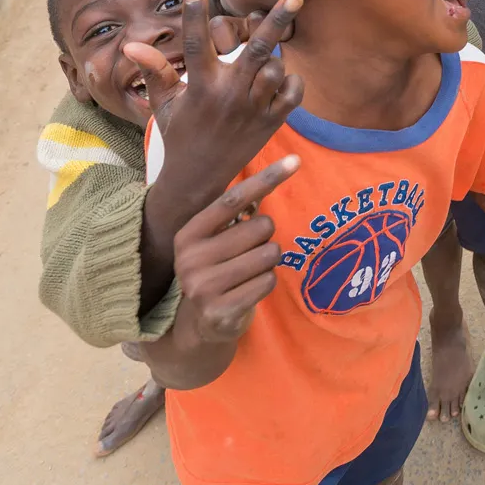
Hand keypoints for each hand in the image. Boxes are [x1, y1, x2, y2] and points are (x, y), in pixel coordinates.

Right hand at [126, 0, 303, 195]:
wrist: (200, 178)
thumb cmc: (180, 133)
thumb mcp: (163, 104)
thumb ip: (154, 71)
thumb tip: (131, 45)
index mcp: (200, 87)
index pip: (195, 43)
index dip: (193, 15)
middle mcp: (230, 95)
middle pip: (258, 49)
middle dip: (277, 20)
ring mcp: (254, 109)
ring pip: (276, 69)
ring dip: (275, 59)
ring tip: (264, 60)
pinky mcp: (271, 123)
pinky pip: (293, 93)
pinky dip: (292, 82)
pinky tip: (279, 81)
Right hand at [173, 156, 299, 343]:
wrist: (201, 323)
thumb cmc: (217, 268)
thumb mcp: (215, 239)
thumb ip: (238, 212)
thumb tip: (279, 170)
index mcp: (188, 234)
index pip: (233, 200)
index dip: (265, 179)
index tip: (295, 161)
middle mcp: (190, 259)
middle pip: (260, 228)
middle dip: (265, 237)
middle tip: (249, 252)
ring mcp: (202, 287)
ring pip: (269, 255)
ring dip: (269, 261)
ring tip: (250, 271)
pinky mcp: (220, 311)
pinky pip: (268, 281)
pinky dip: (266, 282)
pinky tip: (249, 289)